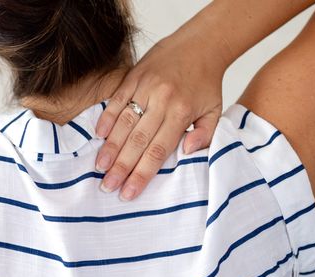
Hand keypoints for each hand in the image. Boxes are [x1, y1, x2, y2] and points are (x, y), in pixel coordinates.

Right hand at [94, 30, 229, 200]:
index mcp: (181, 113)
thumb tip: (187, 152)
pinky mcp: (133, 76)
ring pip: (124, 122)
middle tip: (108, 187)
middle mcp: (161, 101)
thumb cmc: (206, 84)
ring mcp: (145, 87)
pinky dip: (107, 117)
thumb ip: (205, 134)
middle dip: (122, 167)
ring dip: (110, 147)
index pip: (158, 150)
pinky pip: (116, 99)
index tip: (129, 192)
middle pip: (138, 141)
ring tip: (100, 167)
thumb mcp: (215, 110)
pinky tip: (99, 136)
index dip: (142, 173)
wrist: (200, 45)